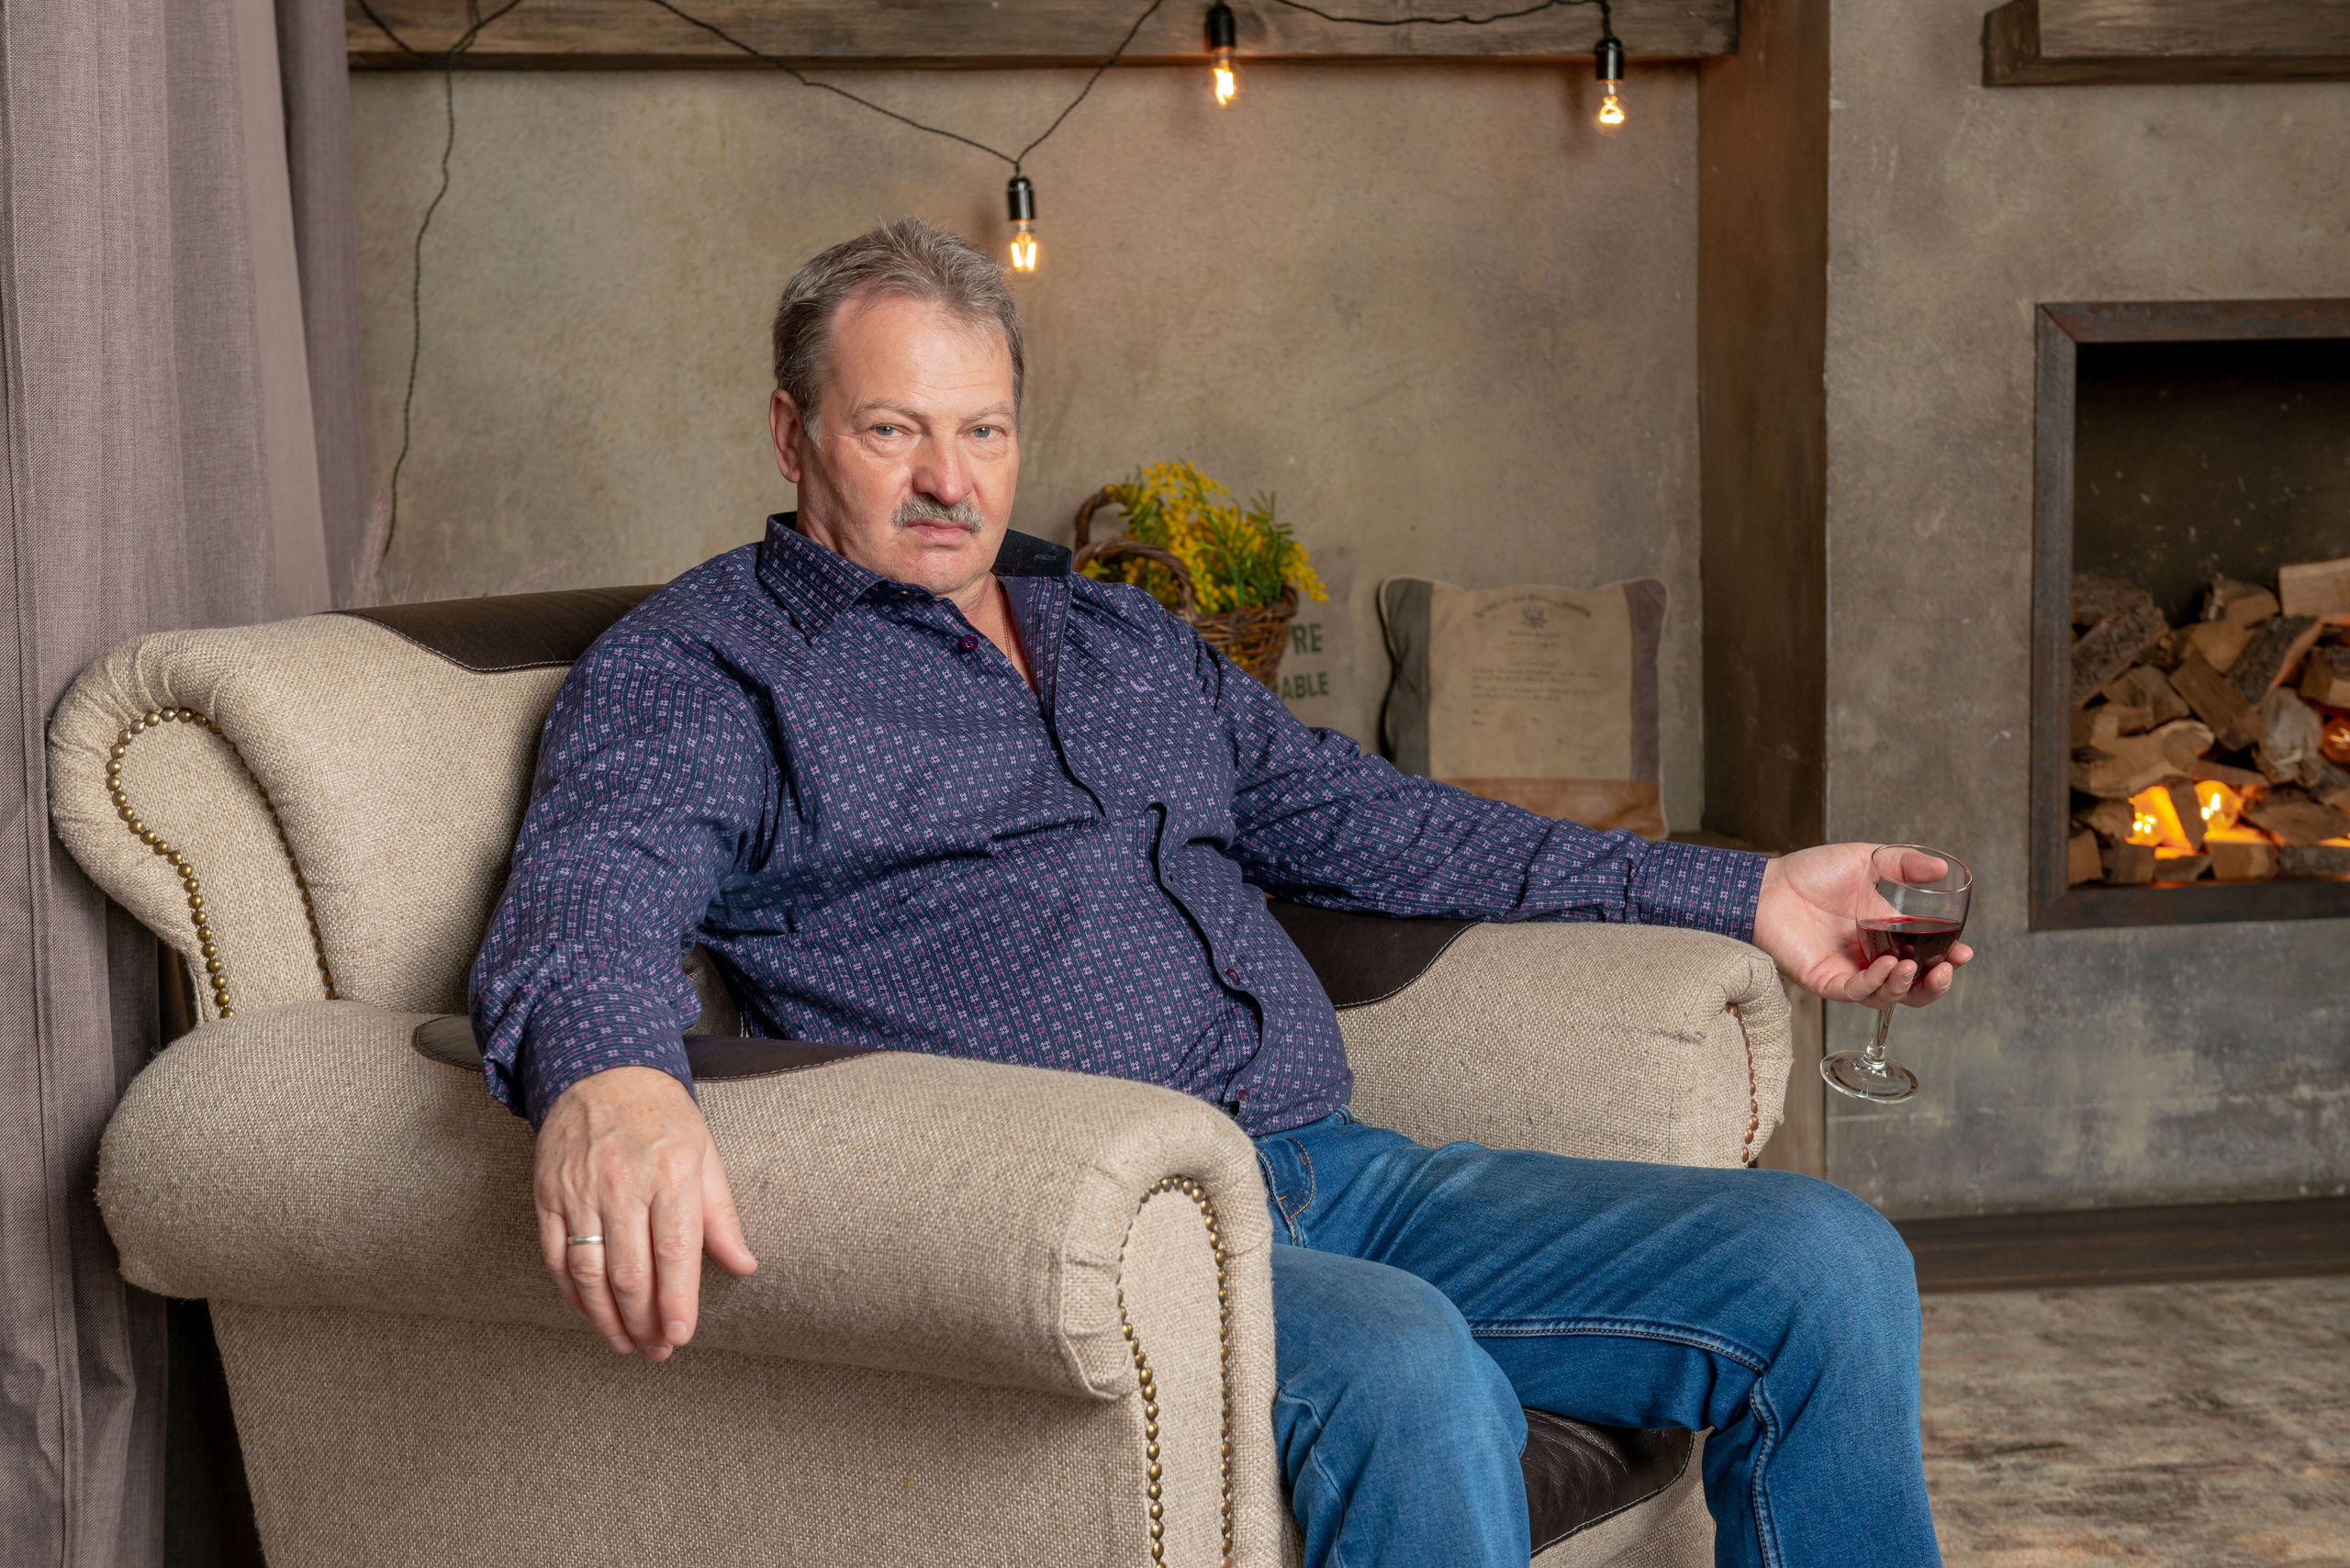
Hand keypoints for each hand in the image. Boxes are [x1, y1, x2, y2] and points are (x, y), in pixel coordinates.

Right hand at [534, 1065, 757, 1360]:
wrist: (601, 1072)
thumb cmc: (663, 1117)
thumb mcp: (705, 1154)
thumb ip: (721, 1215)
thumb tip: (744, 1265)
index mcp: (671, 1172)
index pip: (675, 1252)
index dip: (677, 1302)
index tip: (681, 1337)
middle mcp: (623, 1183)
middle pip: (631, 1272)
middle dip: (644, 1322)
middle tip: (657, 1350)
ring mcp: (580, 1190)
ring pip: (590, 1273)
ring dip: (607, 1318)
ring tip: (625, 1343)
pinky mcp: (548, 1194)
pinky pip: (557, 1256)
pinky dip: (573, 1293)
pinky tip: (591, 1312)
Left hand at [1753, 844, 1974, 1009]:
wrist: (1767, 885)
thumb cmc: (1810, 873)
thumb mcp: (1865, 861)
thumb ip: (1903, 864)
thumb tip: (1942, 868)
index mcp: (1886, 933)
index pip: (1924, 956)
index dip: (1947, 959)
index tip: (1963, 951)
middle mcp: (1870, 958)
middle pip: (1912, 987)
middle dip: (1935, 984)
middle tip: (1948, 968)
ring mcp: (1848, 971)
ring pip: (1887, 996)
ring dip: (1906, 986)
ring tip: (1912, 967)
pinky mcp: (1825, 981)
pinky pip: (1855, 992)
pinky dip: (1874, 983)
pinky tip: (1886, 966)